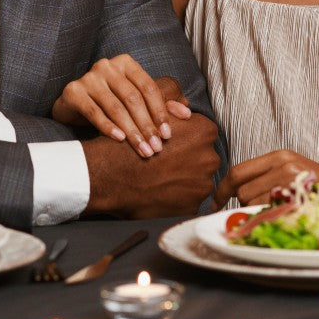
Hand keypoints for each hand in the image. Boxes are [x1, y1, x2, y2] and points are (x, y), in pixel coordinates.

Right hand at [51, 57, 191, 157]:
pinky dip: (108, 127)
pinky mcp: (73, 91)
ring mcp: (89, 77)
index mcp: (126, 64)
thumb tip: (187, 114)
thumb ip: (160, 105)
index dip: (160, 111)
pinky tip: (119, 140)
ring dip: (131, 131)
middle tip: (156, 148)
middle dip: (147, 125)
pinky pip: (94, 112)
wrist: (74, 105)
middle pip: (133, 98)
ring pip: (115, 107)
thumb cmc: (110, 102)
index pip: (148, 87)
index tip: (167, 135)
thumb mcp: (135, 101)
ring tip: (142, 149)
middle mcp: (107, 66)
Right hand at [83, 112, 218, 217]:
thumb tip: (186, 112)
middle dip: (189, 161)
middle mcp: (209, 158)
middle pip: (205, 158)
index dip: (187, 141)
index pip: (205, 135)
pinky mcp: (192, 206)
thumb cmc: (129, 145)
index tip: (173, 147)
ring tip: (161, 180)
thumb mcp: (151, 117)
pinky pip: (189, 201)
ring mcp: (202, 185)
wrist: (109, 176)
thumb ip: (174, 111)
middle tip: (165, 164)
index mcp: (203, 132)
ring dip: (184, 181)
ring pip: (198, 181)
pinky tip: (160, 193)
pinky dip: (178, 199)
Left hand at [214, 150, 318, 207]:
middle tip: (261, 209)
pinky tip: (281, 214)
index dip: (222, 189)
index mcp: (279, 155)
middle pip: (242, 190)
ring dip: (258, 212)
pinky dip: (268, 217)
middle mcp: (283, 163)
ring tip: (278, 210)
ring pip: (252, 202)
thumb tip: (235, 191)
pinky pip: (269, 211)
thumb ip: (266, 176)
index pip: (238, 171)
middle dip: (244, 204)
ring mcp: (291, 178)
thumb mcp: (292, 171)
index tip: (216, 202)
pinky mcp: (299, 194)